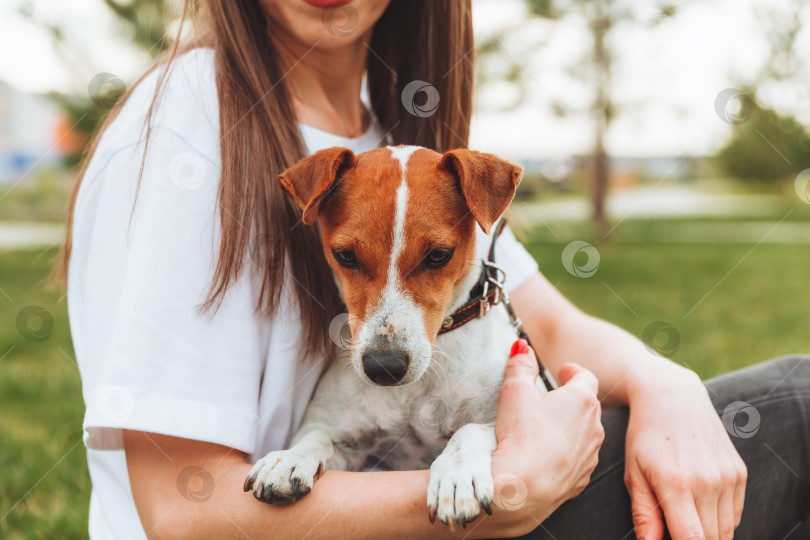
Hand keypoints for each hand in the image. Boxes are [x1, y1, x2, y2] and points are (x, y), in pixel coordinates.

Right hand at [490, 339, 604, 535]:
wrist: (522, 488)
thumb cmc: (520, 436)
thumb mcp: (514, 391)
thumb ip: (520, 365)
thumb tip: (522, 347)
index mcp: (581, 400)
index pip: (586, 377)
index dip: (573, 371)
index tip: (562, 372)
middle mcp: (594, 427)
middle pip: (588, 404)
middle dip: (572, 398)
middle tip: (551, 398)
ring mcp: (590, 455)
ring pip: (586, 433)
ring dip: (571, 427)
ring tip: (546, 428)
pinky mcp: (581, 479)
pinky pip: (578, 459)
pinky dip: (567, 453)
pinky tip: (547, 454)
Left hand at [624, 365, 746, 539]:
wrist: (673, 397)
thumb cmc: (645, 436)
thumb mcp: (633, 473)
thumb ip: (644, 514)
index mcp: (676, 485)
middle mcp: (707, 482)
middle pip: (710, 539)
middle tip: (673, 525)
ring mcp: (727, 477)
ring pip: (725, 530)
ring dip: (707, 532)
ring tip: (683, 514)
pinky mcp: (740, 473)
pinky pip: (734, 515)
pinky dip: (719, 520)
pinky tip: (699, 504)